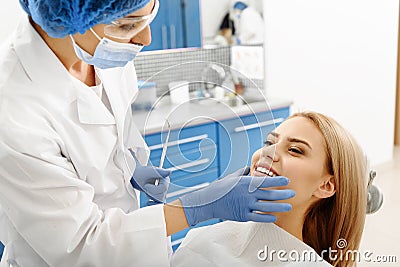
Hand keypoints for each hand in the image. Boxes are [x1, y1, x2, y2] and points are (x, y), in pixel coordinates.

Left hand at [130, 159, 170, 203]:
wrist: (134, 175)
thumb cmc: (140, 172)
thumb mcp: (148, 172)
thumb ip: (159, 172)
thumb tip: (169, 172)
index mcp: (165, 178)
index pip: (163, 188)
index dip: (153, 189)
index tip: (145, 186)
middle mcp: (166, 185)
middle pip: (162, 196)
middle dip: (151, 193)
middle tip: (145, 187)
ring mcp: (162, 191)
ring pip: (160, 201)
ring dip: (151, 197)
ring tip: (147, 192)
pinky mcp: (158, 195)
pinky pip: (159, 204)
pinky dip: (154, 204)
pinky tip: (149, 202)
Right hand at [179, 167, 294, 225]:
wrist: (208, 201)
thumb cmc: (220, 188)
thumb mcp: (232, 177)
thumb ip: (243, 173)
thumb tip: (250, 169)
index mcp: (245, 183)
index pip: (265, 181)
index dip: (278, 181)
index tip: (287, 181)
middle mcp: (247, 194)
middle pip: (270, 195)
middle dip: (283, 194)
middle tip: (292, 193)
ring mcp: (245, 206)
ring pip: (266, 207)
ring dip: (279, 206)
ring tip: (288, 206)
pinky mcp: (242, 216)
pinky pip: (258, 217)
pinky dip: (267, 217)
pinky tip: (274, 217)